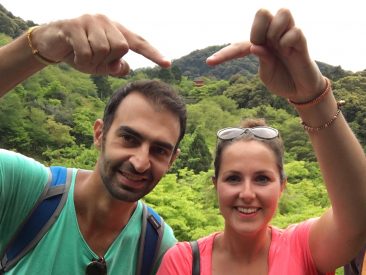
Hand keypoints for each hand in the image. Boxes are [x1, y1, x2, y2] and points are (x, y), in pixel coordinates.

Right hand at [31, 14, 170, 75]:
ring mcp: (90, 21)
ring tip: (82, 57)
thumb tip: (125, 68)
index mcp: (116, 30)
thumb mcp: (100, 65)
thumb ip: (115, 67)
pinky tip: (74, 56)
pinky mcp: (74, 25)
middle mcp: (106, 21)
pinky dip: (82, 62)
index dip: (152, 54)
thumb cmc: (80, 53)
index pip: (138, 42)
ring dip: (92, 62)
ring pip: (104, 50)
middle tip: (93, 60)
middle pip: (121, 48)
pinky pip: (87, 52)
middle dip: (107, 61)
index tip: (167, 64)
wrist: (51, 43)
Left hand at [206, 8, 325, 101]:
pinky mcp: (301, 41)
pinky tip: (290, 51)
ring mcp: (287, 36)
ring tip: (279, 47)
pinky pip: (294, 31)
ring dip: (275, 31)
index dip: (224, 54)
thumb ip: (263, 61)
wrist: (301, 91)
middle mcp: (273, 36)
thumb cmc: (282, 81)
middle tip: (262, 44)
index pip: (239, 45)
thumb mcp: (266, 76)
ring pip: (282, 12)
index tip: (209, 63)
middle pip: (262, 12)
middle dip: (258, 28)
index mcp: (259, 45)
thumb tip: (255, 46)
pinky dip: (288, 41)